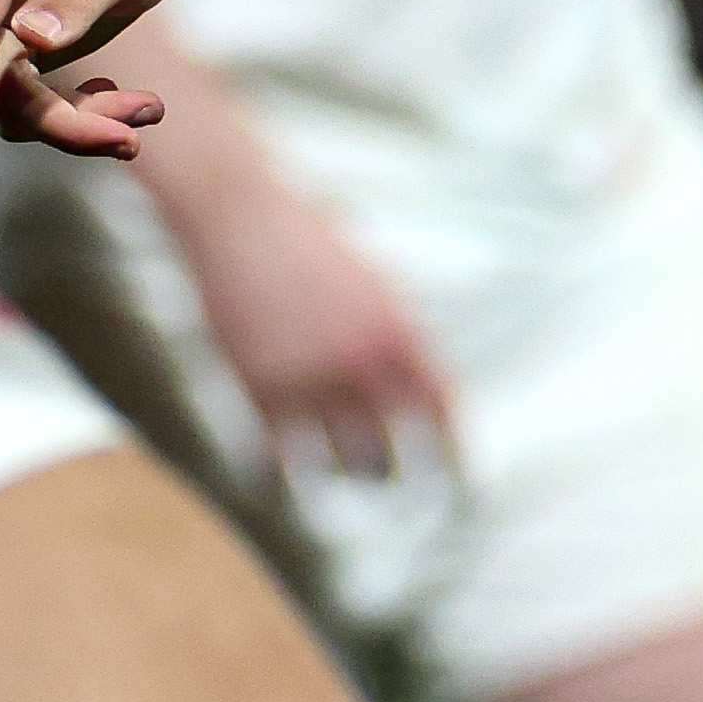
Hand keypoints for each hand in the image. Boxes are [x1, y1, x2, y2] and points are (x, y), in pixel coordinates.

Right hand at [169, 171, 455, 482]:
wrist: (242, 215)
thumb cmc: (308, 239)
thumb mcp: (373, 279)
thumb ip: (399, 333)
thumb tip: (420, 390)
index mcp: (398, 327)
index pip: (441, 406)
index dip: (453, 449)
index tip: (460, 478)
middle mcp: (361, 358)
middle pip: (395, 447)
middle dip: (398, 475)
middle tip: (396, 486)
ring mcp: (310, 377)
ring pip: (345, 460)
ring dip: (349, 475)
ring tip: (349, 481)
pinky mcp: (260, 387)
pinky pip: (285, 456)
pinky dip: (291, 473)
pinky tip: (290, 479)